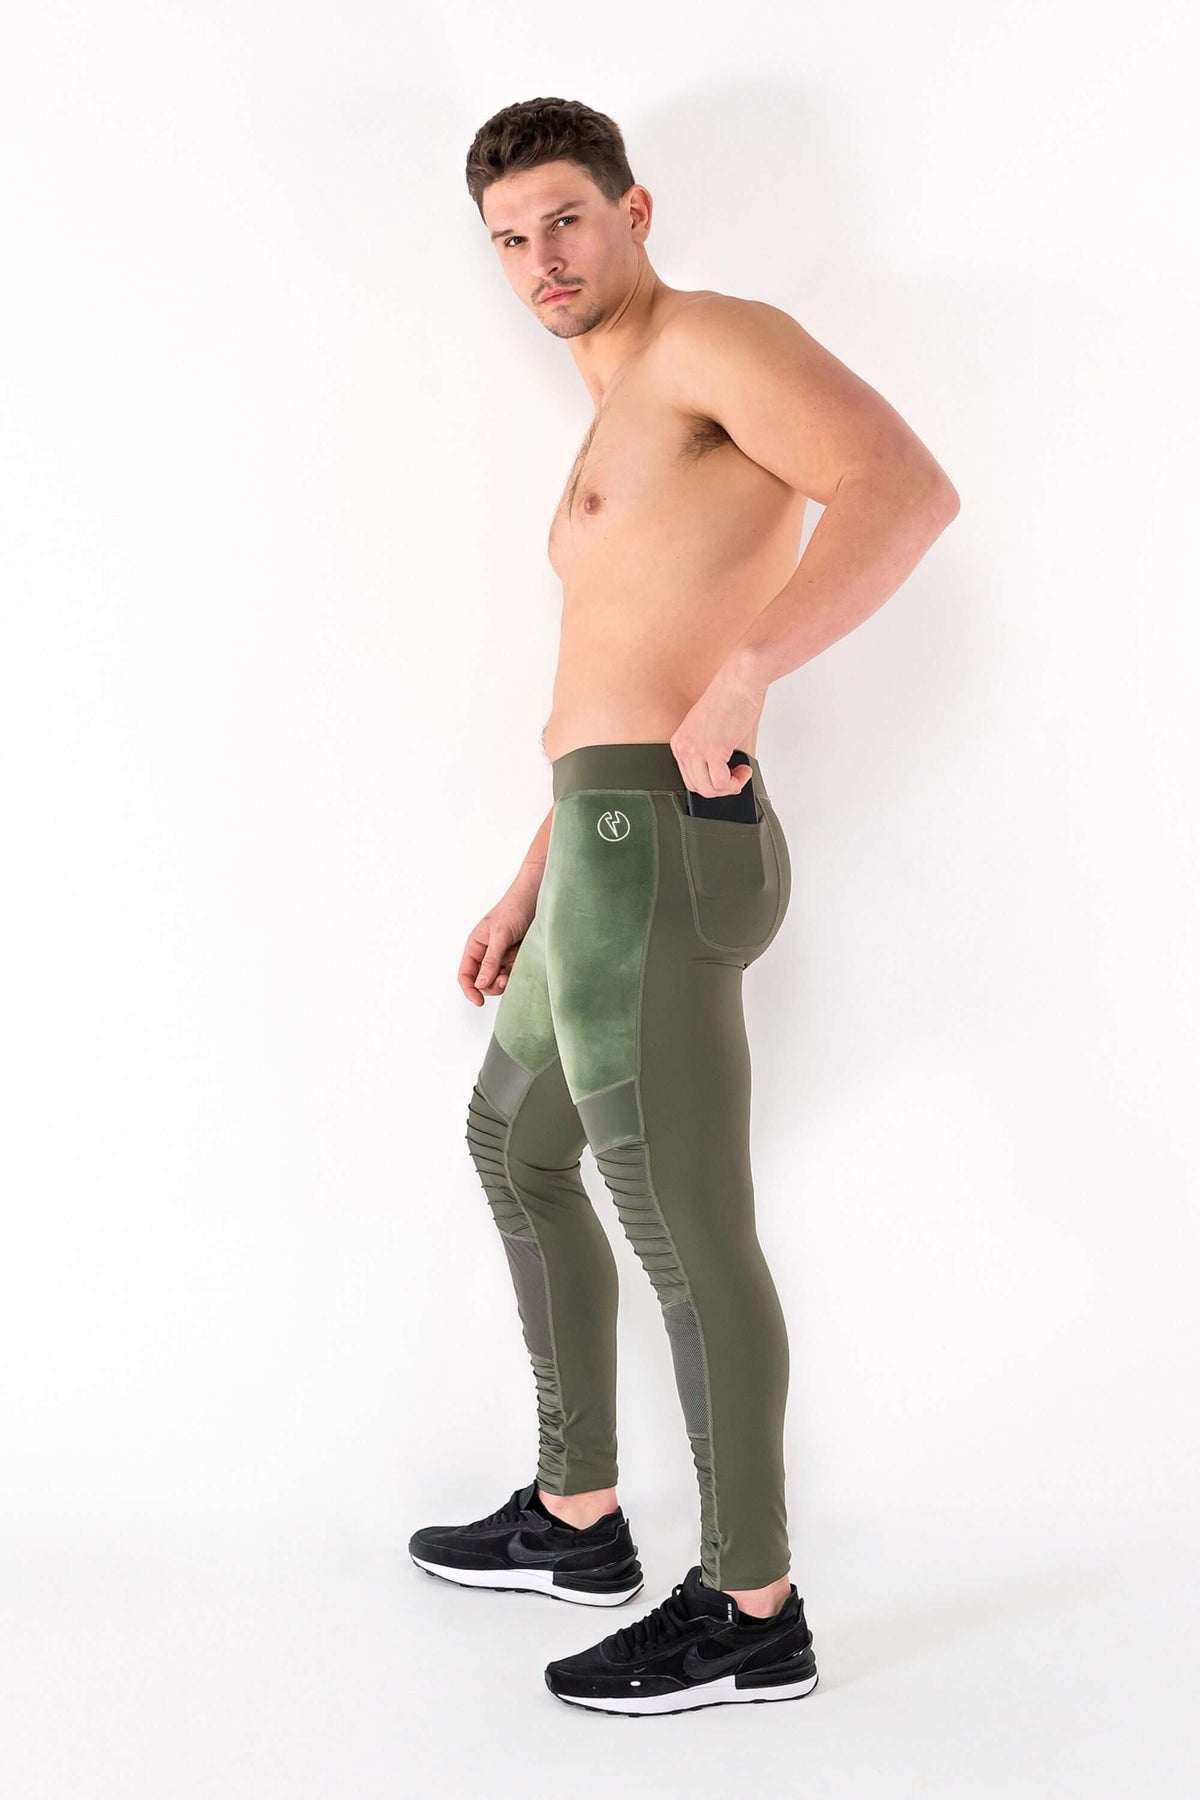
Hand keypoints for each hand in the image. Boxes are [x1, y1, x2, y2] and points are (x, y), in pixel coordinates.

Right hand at [458, 885, 537, 1006]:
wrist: (538, 897)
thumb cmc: (515, 909)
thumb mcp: (500, 935)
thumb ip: (490, 960)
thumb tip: (480, 984)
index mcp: (476, 946)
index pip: (466, 974)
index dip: (470, 989)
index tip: (479, 1001)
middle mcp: (487, 953)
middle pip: (483, 982)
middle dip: (492, 985)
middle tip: (505, 979)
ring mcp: (503, 956)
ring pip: (499, 980)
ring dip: (507, 979)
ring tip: (516, 968)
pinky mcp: (517, 957)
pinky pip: (514, 973)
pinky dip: (518, 973)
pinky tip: (523, 963)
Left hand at [669, 655, 767, 795]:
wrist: (740, 681)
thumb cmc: (730, 699)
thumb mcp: (711, 730)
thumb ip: (710, 753)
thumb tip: (721, 777)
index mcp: (680, 742)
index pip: (688, 778)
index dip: (710, 783)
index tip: (725, 776)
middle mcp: (683, 747)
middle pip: (697, 787)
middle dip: (720, 789)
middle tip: (736, 778)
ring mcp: (696, 749)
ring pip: (709, 789)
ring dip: (729, 787)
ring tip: (741, 773)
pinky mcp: (713, 750)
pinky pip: (722, 783)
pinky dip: (737, 782)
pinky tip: (744, 769)